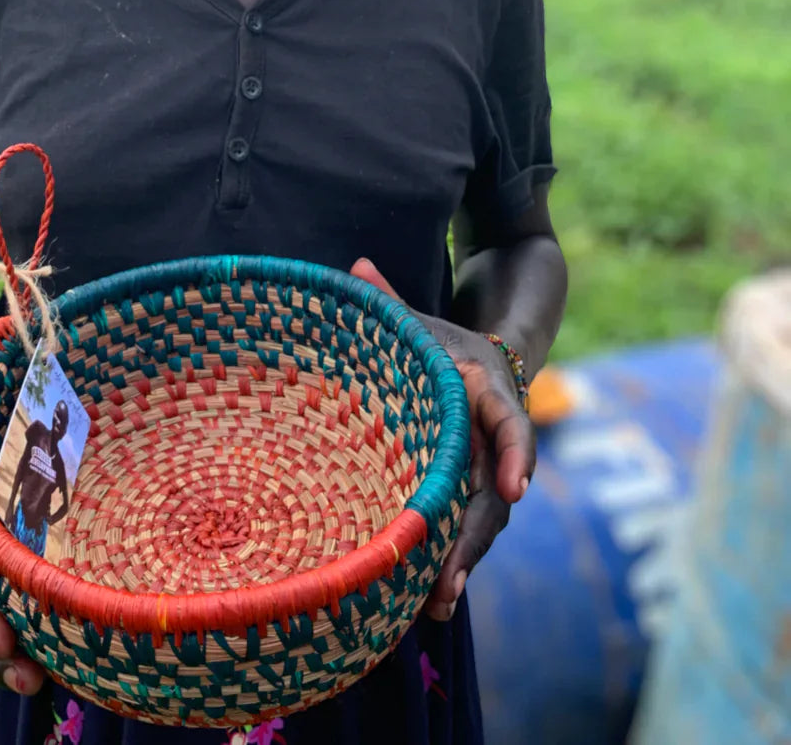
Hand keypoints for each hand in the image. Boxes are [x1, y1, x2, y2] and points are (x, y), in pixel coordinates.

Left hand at [349, 260, 534, 622]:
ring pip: (483, 523)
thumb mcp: (416, 324)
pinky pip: (468, 532)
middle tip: (448, 579)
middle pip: (495, 493)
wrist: (487, 361)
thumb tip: (354, 265)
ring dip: (462, 563)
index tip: (514, 489)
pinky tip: (426, 603)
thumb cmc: (440, 342)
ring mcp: (490, 473)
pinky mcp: (476, 497)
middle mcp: (496, 439)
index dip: (514, 453)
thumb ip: (388, 301)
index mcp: (488, 390)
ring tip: (434, 603)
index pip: (511, 422)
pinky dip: (451, 565)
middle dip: (474, 537)